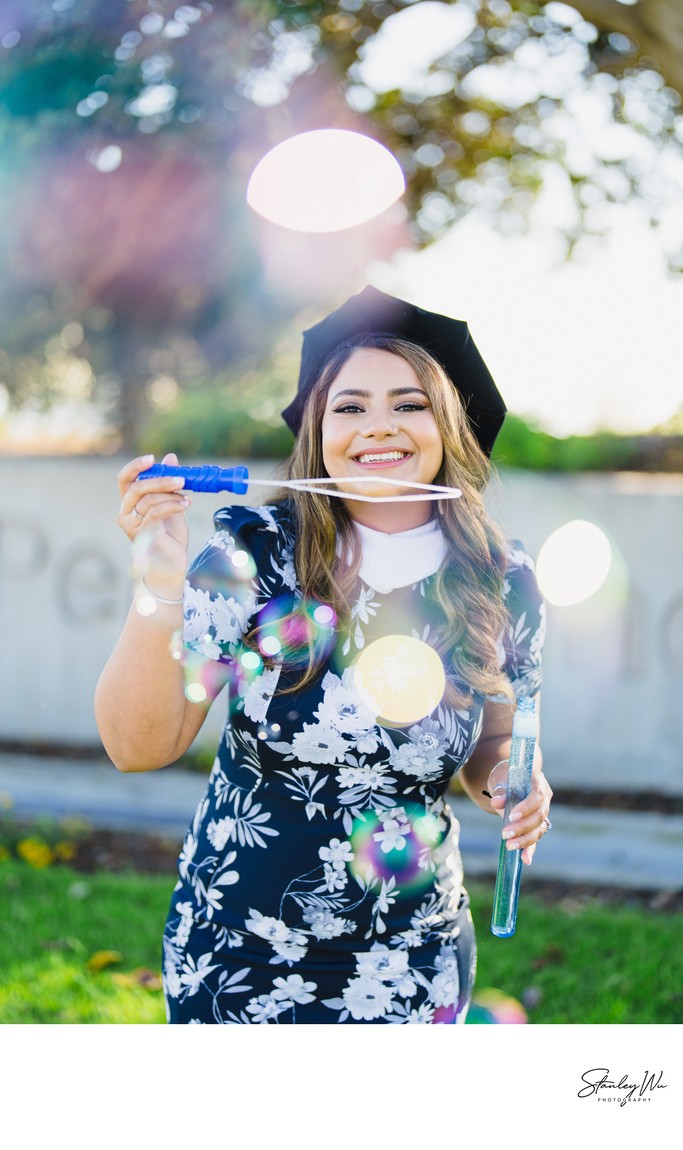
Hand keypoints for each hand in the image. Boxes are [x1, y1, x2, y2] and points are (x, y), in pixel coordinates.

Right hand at [117, 452, 190, 594]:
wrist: (172, 564)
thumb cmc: (170, 536)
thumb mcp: (172, 504)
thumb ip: (169, 483)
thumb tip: (171, 457)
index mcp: (130, 503)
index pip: (125, 479)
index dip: (135, 467)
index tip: (152, 458)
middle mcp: (126, 512)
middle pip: (136, 487)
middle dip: (160, 480)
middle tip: (181, 479)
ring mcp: (131, 525)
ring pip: (148, 500)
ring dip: (171, 495)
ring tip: (188, 496)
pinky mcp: (141, 535)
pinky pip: (155, 513)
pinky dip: (173, 505)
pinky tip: (186, 503)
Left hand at [486, 756, 552, 865]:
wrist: (509, 782)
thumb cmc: (506, 778)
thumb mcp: (502, 779)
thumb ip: (501, 791)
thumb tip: (496, 802)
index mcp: (539, 783)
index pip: (538, 796)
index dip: (527, 807)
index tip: (511, 815)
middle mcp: (544, 800)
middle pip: (539, 816)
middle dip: (522, 827)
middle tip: (504, 834)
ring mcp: (542, 814)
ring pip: (538, 829)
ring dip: (525, 840)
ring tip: (509, 846)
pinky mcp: (535, 826)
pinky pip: (535, 838)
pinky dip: (530, 849)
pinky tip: (526, 860)